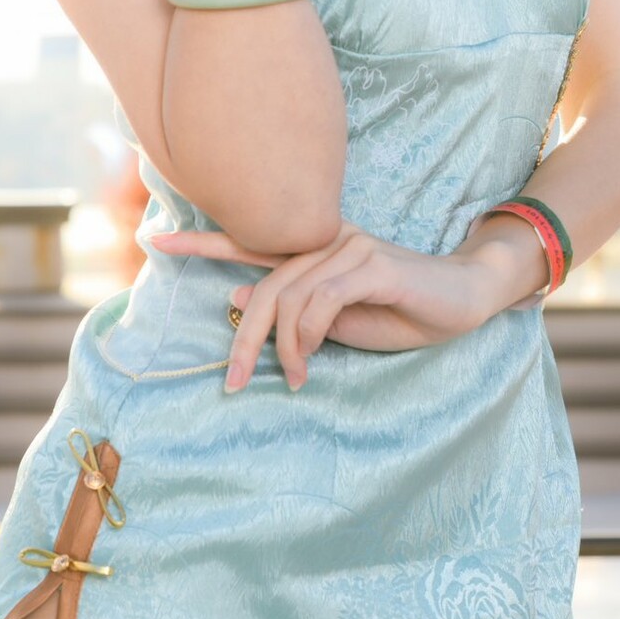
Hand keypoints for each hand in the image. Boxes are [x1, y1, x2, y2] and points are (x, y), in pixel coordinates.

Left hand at [146, 217, 502, 391]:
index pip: (250, 239)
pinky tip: (312, 360)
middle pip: (264, 285)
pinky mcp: (372, 264)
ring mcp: (349, 247)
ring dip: (284, 348)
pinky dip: (309, 336)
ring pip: (289, 297)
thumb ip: (294, 310)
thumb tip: (236, 301)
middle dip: (243, 338)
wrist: (464, 299)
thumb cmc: (402, 310)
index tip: (155, 240)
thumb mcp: (339, 320)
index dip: (201, 241)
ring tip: (294, 379)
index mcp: (314, 247)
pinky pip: (321, 301)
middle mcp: (326, 238)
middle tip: (231, 380)